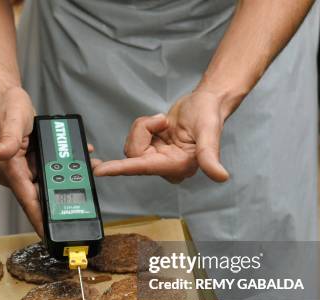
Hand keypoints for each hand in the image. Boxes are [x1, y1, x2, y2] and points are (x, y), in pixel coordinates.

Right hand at [0, 86, 97, 236]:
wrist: (6, 96)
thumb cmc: (6, 107)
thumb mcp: (12, 121)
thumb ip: (5, 139)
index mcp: (10, 170)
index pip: (27, 201)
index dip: (40, 220)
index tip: (50, 236)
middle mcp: (17, 174)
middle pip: (42, 195)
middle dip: (64, 196)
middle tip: (83, 198)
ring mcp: (25, 169)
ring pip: (50, 183)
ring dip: (68, 178)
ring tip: (88, 171)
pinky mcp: (32, 162)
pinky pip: (51, 170)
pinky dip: (65, 166)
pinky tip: (81, 159)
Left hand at [93, 90, 229, 182]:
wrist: (206, 102)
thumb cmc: (209, 114)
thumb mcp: (209, 132)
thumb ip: (210, 155)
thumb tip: (220, 177)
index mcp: (178, 166)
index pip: (143, 167)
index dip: (120, 168)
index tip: (99, 171)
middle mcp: (166, 167)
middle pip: (133, 154)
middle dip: (143, 132)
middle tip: (163, 121)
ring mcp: (157, 160)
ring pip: (131, 148)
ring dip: (144, 128)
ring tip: (164, 122)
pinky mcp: (151, 151)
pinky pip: (134, 140)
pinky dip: (144, 127)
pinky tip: (160, 125)